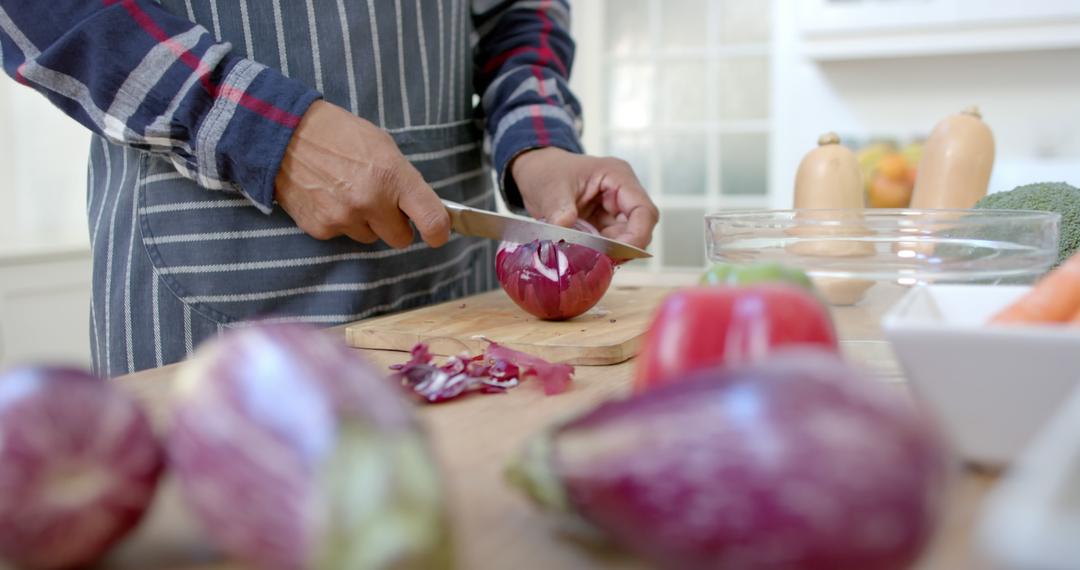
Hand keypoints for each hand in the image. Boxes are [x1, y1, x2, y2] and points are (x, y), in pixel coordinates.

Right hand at [274, 100, 450, 247]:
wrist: (285, 134)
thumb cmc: (338, 135)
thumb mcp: (383, 146)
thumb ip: (404, 180)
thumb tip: (421, 207)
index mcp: (393, 176)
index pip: (431, 219)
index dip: (438, 232)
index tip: (436, 234)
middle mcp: (371, 201)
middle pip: (401, 238)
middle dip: (395, 224)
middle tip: (382, 203)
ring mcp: (344, 218)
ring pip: (370, 237)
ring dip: (365, 222)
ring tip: (347, 192)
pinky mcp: (321, 228)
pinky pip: (343, 235)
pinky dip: (339, 221)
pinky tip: (328, 196)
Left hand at [510, 148, 658, 248]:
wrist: (536, 172)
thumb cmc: (547, 170)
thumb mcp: (550, 188)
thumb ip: (559, 210)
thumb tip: (564, 231)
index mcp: (618, 177)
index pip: (644, 211)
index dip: (637, 236)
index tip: (618, 254)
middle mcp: (622, 194)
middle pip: (639, 229)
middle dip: (621, 248)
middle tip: (597, 261)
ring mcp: (614, 211)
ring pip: (625, 240)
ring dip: (608, 252)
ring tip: (585, 258)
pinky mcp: (603, 225)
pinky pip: (609, 244)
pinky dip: (599, 253)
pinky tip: (583, 257)